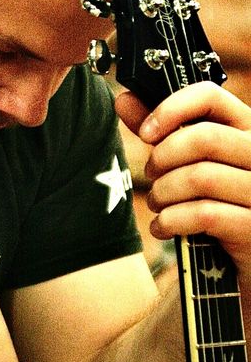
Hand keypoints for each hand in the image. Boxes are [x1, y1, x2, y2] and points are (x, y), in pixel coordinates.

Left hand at [115, 83, 250, 284]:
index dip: (171, 109)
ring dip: (164, 192)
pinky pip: (204, 214)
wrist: (243, 264)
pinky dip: (172, 220)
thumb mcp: (188, 164)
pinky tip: (163, 227)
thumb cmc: (214, 205)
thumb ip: (161, 132)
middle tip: (151, 175)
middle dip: (163, 158)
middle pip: (203, 138)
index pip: (210, 96)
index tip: (146, 132)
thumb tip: (124, 100)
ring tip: (158, 203)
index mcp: (247, 129)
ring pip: (201, 177)